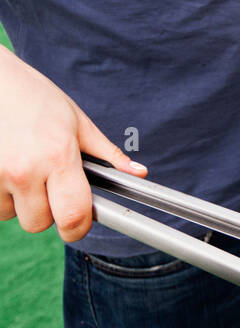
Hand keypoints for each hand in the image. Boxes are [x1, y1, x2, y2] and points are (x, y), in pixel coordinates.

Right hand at [0, 47, 147, 241]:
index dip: (78, 227)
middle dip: (49, 212)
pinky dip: (4, 196)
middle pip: (40, 224)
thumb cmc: (39, 100)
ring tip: (28, 171)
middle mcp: (25, 170)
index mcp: (58, 157)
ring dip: (23, 203)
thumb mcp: (78, 123)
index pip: (72, 216)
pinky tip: (10, 170)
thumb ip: (107, 154)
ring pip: (15, 216)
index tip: (79, 223)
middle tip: (51, 186)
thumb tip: (139, 173)